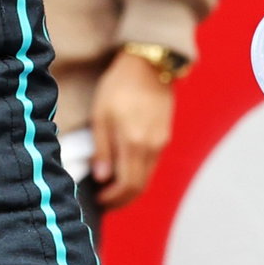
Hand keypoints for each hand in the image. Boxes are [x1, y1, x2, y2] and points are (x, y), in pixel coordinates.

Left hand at [90, 50, 176, 208]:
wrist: (149, 63)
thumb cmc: (118, 86)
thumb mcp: (101, 115)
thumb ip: (102, 149)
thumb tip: (101, 179)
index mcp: (134, 142)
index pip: (126, 185)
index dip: (112, 198)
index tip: (98, 200)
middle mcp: (152, 147)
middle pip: (140, 186)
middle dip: (122, 199)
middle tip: (105, 201)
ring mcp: (161, 141)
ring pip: (148, 177)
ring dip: (131, 188)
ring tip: (112, 187)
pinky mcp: (165, 135)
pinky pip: (152, 164)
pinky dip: (139, 174)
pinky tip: (126, 169)